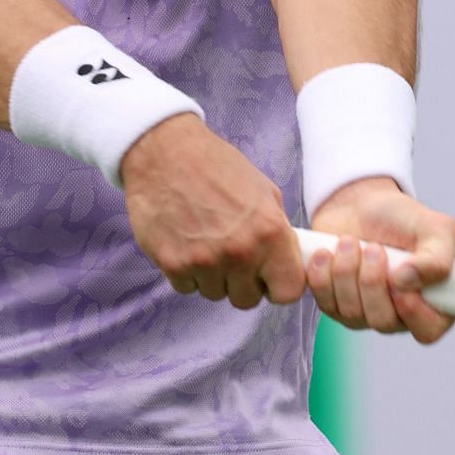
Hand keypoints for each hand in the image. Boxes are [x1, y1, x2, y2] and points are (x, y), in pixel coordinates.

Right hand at [122, 114, 304, 309]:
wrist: (166, 154)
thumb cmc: (217, 166)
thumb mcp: (263, 190)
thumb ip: (277, 229)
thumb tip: (285, 258)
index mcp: (270, 233)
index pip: (288, 292)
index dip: (279, 286)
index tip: (269, 277)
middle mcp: (240, 253)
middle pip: (248, 300)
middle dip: (242, 283)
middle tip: (232, 256)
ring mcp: (205, 262)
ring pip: (215, 294)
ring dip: (213, 276)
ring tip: (206, 242)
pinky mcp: (174, 264)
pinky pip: (187, 288)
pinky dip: (187, 272)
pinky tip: (186, 242)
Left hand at [306, 177, 454, 343]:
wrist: (360, 204)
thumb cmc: (402, 218)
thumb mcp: (435, 228)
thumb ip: (437, 258)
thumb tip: (406, 281)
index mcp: (432, 300)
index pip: (429, 330)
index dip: (414, 314)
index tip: (400, 283)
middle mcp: (400, 314)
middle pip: (383, 321)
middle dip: (373, 281)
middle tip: (374, 248)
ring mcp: (366, 314)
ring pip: (352, 313)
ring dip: (347, 272)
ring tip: (350, 241)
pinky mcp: (336, 306)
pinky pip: (326, 304)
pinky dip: (323, 275)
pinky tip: (327, 253)